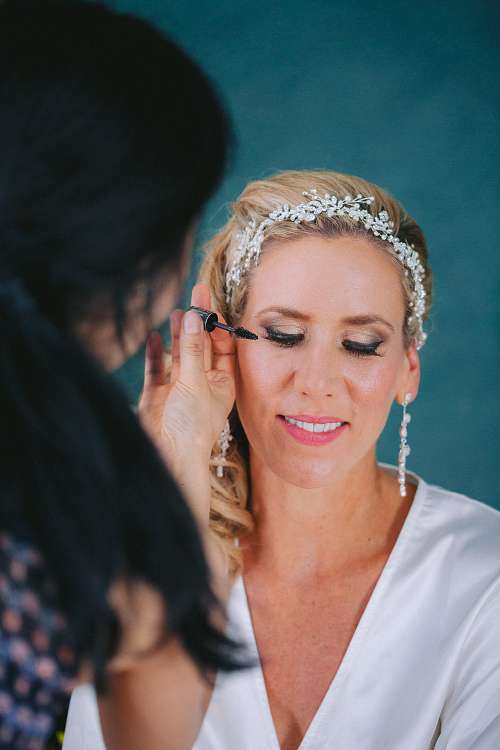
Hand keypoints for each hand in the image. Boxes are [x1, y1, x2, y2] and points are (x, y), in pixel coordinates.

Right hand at [138, 283, 234, 521]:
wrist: (168, 457)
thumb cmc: (191, 426)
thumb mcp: (195, 381)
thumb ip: (191, 348)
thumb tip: (193, 315)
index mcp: (223, 383)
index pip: (224, 347)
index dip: (218, 325)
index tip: (211, 302)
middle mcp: (203, 384)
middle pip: (202, 346)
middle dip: (198, 322)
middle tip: (195, 293)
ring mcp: (179, 389)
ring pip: (179, 355)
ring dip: (178, 334)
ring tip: (176, 311)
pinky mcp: (157, 395)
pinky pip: (157, 368)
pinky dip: (156, 352)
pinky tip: (154, 335)